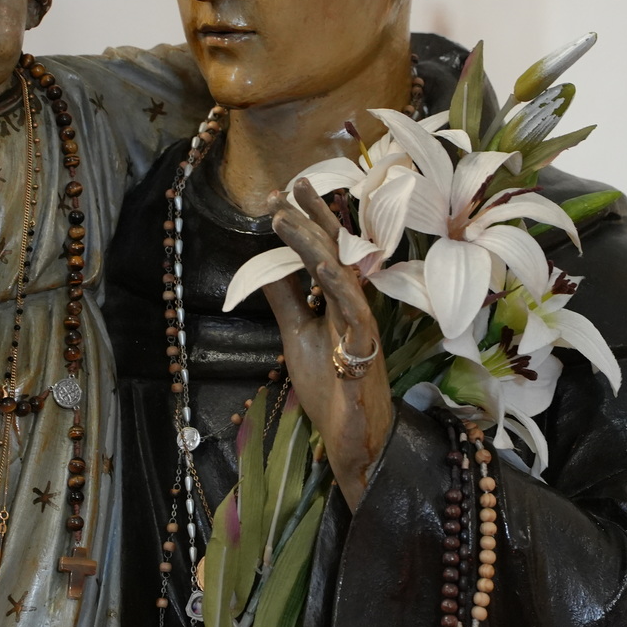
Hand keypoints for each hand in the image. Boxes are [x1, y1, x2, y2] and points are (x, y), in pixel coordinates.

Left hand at [260, 179, 394, 509]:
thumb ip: (287, 300)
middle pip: (335, 254)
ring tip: (289, 218)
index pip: (323, 252)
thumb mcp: (297, 336)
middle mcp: (353, 308)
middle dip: (310, 218)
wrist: (354, 440)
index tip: (280, 194)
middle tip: (288, 186)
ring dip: (315, 245)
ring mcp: (360, 330)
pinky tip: (324, 268)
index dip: (305, 222)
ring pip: (341, 278)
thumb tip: (266, 267)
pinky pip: (352, 317)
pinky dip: (339, 290)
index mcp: (338, 302)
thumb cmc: (331, 389)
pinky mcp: (361, 355)